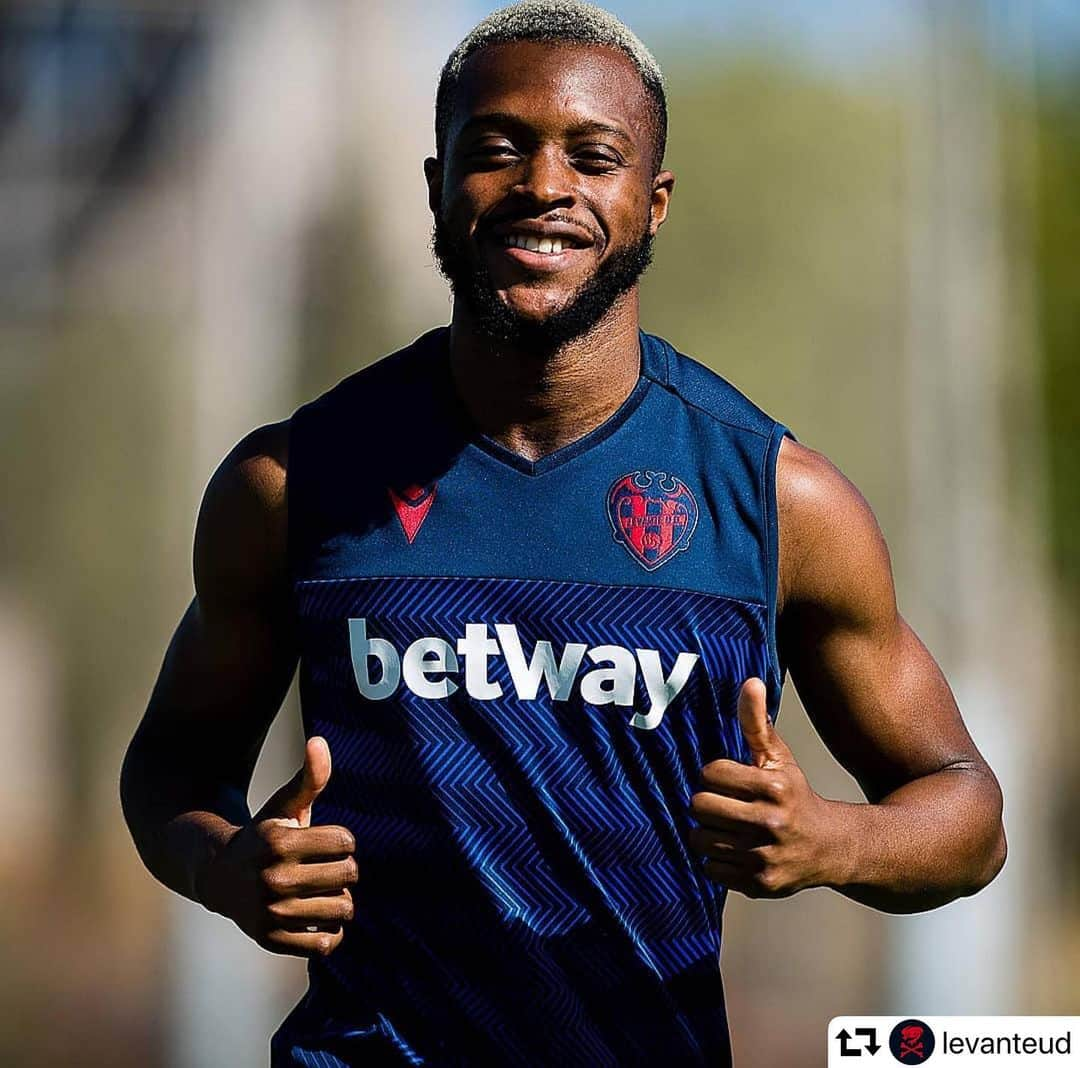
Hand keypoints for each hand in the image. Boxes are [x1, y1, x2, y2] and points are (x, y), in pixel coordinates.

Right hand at [195, 736, 357, 956]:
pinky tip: (316, 916)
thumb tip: (319, 740)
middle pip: (349, 875)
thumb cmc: (265, 834)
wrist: (221, 876)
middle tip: (322, 867)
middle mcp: (273, 878)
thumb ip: (310, 776)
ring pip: (343, 909)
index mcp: (279, 841)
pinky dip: (330, 931)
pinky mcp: (272, 941)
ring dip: (338, 900)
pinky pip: (327, 943)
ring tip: (318, 891)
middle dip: (342, 868)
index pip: (346, 842)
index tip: (323, 842)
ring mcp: (271, 913)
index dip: (340, 840)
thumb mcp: (285, 804)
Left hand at [689, 678, 836, 897]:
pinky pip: (709, 868)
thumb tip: (750, 681)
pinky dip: (716, 859)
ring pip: (700, 838)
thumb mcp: (779, 758)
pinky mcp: (759, 883)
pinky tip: (735, 849)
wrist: (833, 848)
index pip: (710, 773)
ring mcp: (764, 856)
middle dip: (706, 802)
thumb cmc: (796, 795)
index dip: (715, 774)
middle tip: (723, 803)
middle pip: (699, 805)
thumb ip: (757, 722)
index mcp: (774, 786)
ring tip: (728, 826)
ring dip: (708, 831)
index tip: (730, 779)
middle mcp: (770, 822)